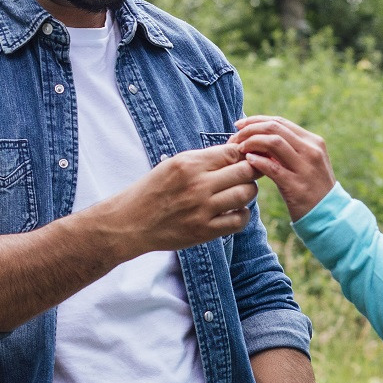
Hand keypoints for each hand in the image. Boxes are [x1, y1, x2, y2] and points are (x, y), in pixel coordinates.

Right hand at [86, 142, 258, 258]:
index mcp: (189, 164)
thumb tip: (237, 152)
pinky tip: (233, 211)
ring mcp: (202, 209)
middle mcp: (197, 185)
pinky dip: (242, 214)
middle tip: (247, 175)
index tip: (242, 160)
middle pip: (245, 171)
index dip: (242, 155)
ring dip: (248, 192)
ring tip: (239, 192)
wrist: (130, 222)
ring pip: (246, 194)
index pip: (232, 152)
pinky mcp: (204, 231)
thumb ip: (204, 159)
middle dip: (251, 171)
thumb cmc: (154, 190)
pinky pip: (239, 220)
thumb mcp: (174, 165)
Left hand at [232, 116, 335, 220]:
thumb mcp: (304, 163)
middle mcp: (311, 150)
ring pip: (274, 142)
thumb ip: (287, 150)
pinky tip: (248, 161)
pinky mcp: (297, 185)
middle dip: (250, 129)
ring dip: (252, 142)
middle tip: (234, 137)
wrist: (329, 215)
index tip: (240, 125)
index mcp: (313, 141)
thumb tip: (258, 139)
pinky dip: (258, 161)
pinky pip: (273, 168)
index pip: (280, 122)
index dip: (256, 120)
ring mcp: (305, 167)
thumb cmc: (311, 189)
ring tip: (239, 149)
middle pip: (275, 128)